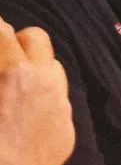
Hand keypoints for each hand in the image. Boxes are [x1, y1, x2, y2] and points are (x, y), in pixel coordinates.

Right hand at [0, 21, 73, 164]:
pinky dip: (42, 103)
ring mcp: (61, 109)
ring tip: (11, 91)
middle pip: (35, 38)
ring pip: (53, 68)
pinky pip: (58, 103)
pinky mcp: (68, 134)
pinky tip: (22, 124)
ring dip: (33, 71)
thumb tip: (0, 54)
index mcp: (14, 74)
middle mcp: (45, 84)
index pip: (2, 30)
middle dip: (14, 43)